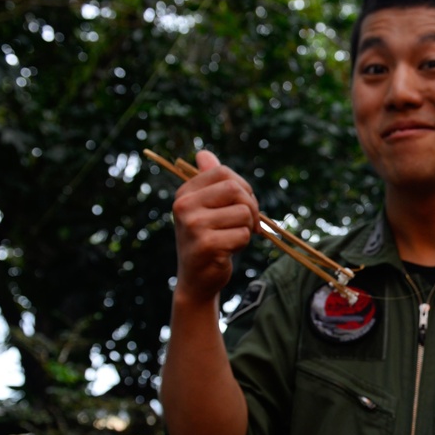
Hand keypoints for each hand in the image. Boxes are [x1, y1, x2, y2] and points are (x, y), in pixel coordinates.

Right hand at [171, 150, 259, 301]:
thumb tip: (203, 153)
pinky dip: (243, 244)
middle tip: (247, 224)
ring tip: (233, 238)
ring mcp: (193, 225)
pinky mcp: (206, 245)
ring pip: (243, 213)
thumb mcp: (205, 208)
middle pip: (236, 190)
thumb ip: (208, 181)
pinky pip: (243, 235)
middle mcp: (184, 206)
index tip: (244, 205)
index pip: (223, 172)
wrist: (196, 280)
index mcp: (185, 193)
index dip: (243, 187)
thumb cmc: (207, 240)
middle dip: (251, 207)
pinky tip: (228, 252)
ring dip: (247, 228)